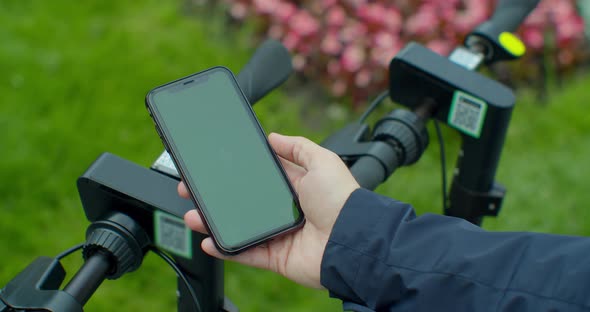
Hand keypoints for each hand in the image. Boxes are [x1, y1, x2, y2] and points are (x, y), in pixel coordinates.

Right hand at [179, 133, 358, 288]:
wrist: (352, 240)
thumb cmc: (341, 199)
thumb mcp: (322, 161)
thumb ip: (298, 147)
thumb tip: (274, 137)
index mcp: (294, 186)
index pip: (258, 177)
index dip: (236, 172)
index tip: (214, 166)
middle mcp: (284, 210)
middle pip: (243, 202)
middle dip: (216, 197)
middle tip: (193, 189)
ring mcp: (278, 234)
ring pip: (239, 227)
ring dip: (213, 222)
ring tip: (193, 214)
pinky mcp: (275, 257)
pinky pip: (245, 253)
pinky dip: (226, 249)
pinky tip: (208, 241)